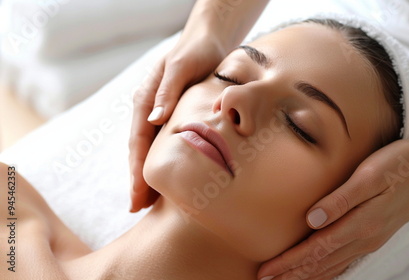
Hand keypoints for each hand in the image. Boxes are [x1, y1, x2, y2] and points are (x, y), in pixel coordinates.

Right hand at [129, 33, 226, 211]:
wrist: (209, 42)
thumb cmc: (195, 52)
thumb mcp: (180, 67)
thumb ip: (166, 92)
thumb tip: (154, 120)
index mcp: (145, 100)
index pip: (138, 142)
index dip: (135, 171)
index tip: (136, 196)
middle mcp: (149, 110)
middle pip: (141, 151)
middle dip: (138, 179)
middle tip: (138, 209)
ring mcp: (161, 114)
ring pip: (153, 149)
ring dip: (150, 174)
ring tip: (150, 202)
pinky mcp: (175, 116)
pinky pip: (167, 143)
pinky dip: (166, 161)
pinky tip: (173, 176)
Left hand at [257, 138, 408, 279]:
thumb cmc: (400, 165)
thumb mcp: (370, 175)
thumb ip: (341, 199)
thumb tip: (312, 220)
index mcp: (361, 224)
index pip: (316, 250)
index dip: (289, 262)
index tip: (266, 271)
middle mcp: (365, 238)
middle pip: (321, 263)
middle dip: (292, 274)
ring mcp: (371, 239)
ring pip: (333, 266)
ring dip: (308, 275)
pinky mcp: (376, 235)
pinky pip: (346, 261)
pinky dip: (329, 271)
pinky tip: (322, 273)